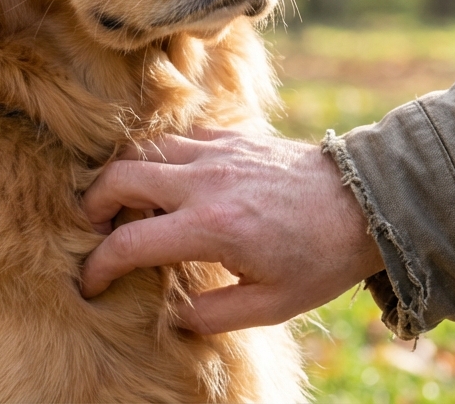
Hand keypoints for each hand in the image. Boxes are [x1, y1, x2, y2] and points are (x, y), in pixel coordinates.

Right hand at [80, 128, 384, 333]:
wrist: (365, 204)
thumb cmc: (320, 259)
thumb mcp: (271, 305)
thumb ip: (211, 315)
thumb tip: (170, 317)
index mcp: (211, 227)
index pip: (129, 242)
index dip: (99, 266)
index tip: (90, 283)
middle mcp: (205, 181)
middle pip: (120, 176)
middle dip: (93, 204)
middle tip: (93, 229)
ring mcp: (217, 152)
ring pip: (143, 149)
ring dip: (123, 175)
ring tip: (125, 205)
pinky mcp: (232, 137)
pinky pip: (177, 139)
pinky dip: (159, 158)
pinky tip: (167, 184)